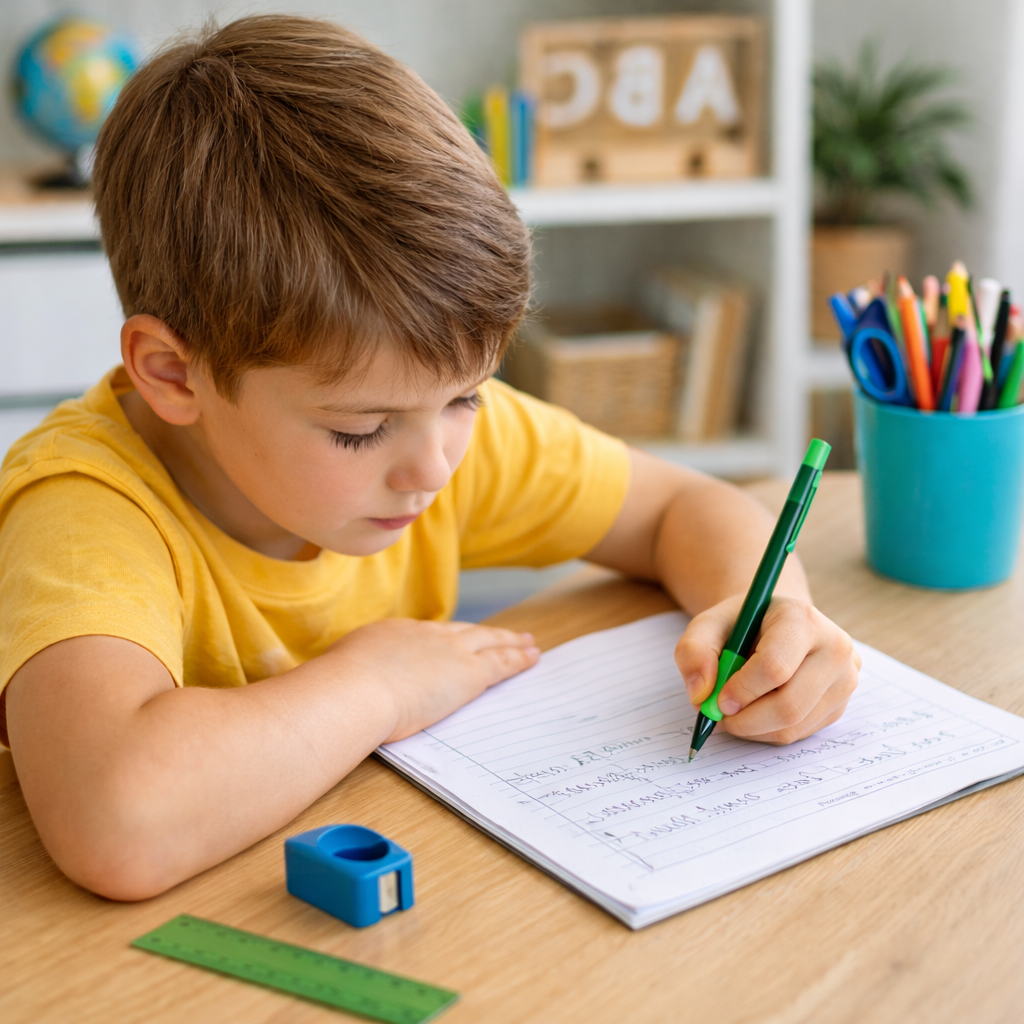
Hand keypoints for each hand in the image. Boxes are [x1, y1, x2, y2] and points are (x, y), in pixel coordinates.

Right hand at [327, 619, 539, 742]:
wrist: (355, 689)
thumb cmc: (337, 691)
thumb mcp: (339, 674)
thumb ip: (347, 677)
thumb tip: (333, 689)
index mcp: (394, 634)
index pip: (429, 636)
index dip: (448, 639)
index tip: (458, 640)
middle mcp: (426, 636)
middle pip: (466, 631)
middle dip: (487, 634)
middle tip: (507, 634)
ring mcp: (450, 651)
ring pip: (490, 641)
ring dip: (510, 642)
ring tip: (528, 643)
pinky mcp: (469, 674)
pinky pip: (502, 662)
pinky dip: (519, 659)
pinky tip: (533, 657)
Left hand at [674, 595, 860, 744]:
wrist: (772, 625)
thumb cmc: (740, 625)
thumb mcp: (708, 625)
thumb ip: (694, 651)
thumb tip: (701, 694)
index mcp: (802, 618)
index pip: (775, 666)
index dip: (742, 690)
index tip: (718, 700)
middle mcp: (834, 648)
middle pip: (790, 705)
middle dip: (746, 719)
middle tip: (720, 716)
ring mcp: (844, 679)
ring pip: (794, 726)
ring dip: (754, 729)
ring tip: (734, 711)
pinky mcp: (840, 705)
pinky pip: (800, 734)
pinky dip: (768, 732)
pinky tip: (755, 711)